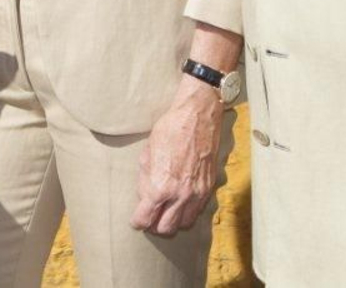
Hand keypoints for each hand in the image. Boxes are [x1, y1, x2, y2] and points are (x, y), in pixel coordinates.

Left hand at [130, 77, 224, 234]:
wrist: (197, 117)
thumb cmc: (169, 131)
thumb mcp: (147, 154)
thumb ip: (145, 180)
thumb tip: (145, 197)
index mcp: (160, 187)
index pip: (145, 219)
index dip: (138, 221)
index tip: (136, 219)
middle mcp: (180, 195)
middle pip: (165, 228)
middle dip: (155, 224)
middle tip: (150, 215)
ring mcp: (197, 194)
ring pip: (184, 224)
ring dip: (173, 220)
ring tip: (166, 209)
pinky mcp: (209, 188)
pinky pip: (197, 211)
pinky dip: (187, 211)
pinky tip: (181, 200)